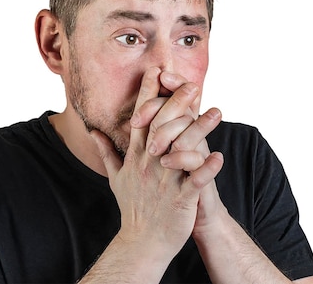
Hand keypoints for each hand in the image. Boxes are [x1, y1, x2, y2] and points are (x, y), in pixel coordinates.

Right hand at [91, 67, 222, 259]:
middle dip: (176, 103)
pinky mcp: (180, 199)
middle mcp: (150, 164)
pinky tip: (218, 157)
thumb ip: (107, 152)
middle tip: (192, 84)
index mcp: (137, 156)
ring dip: (200, 130)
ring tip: (217, 113)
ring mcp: (165, 181)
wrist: (142, 242)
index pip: (142, 118)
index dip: (149, 93)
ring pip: (182, 150)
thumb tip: (94, 132)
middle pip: (163, 126)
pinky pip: (195, 181)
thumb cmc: (133, 207)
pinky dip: (206, 169)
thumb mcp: (115, 177)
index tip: (158, 70)